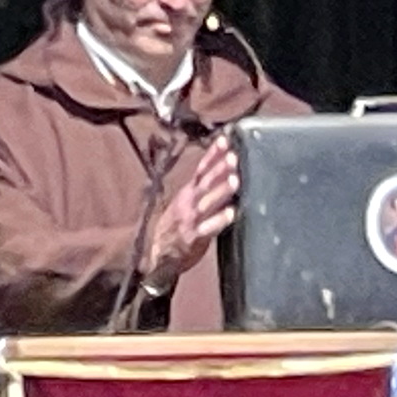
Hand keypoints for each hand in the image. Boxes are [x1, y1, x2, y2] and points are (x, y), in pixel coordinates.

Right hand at [143, 135, 238, 288]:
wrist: (162, 256)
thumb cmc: (178, 228)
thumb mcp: (186, 204)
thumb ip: (203, 191)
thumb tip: (227, 174)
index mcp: (187, 192)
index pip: (201, 169)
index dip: (213, 154)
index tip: (226, 140)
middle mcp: (188, 202)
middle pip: (205, 182)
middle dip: (219, 168)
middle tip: (234, 156)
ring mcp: (191, 219)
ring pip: (208, 202)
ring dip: (221, 190)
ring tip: (235, 179)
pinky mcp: (195, 237)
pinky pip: (209, 227)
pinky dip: (220, 220)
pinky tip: (232, 213)